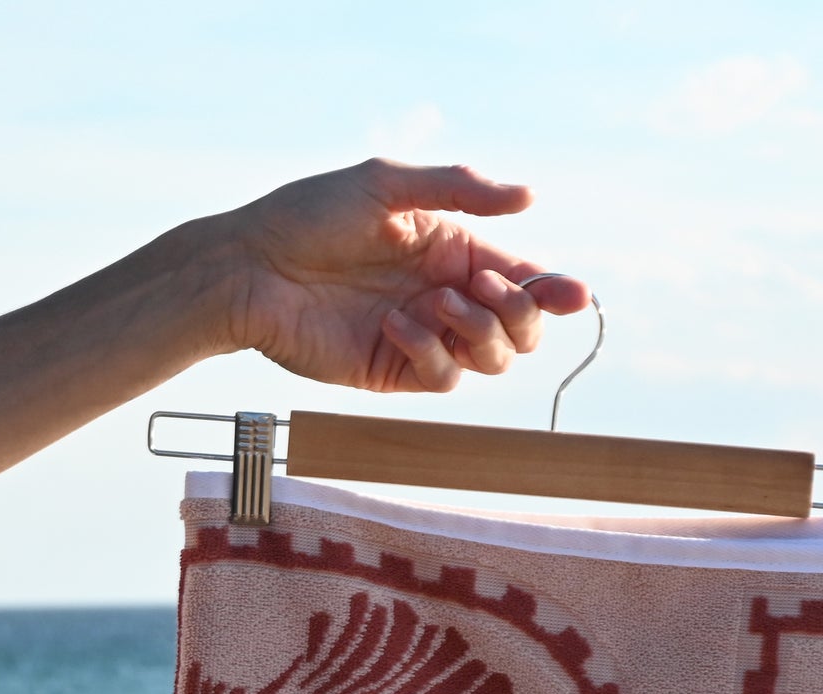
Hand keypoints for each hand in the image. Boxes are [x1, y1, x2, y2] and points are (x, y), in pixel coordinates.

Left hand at [219, 159, 590, 392]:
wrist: (250, 267)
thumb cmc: (310, 216)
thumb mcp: (387, 185)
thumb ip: (459, 190)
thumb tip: (530, 197)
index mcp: (452, 251)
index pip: (521, 279)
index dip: (553, 290)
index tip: (572, 293)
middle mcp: (445, 296)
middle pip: (520, 329)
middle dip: (520, 313)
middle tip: (487, 290)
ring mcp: (423, 337)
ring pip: (493, 360)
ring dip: (480, 332)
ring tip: (437, 301)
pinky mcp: (394, 370)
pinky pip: (443, 378)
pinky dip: (430, 351)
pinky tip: (395, 324)